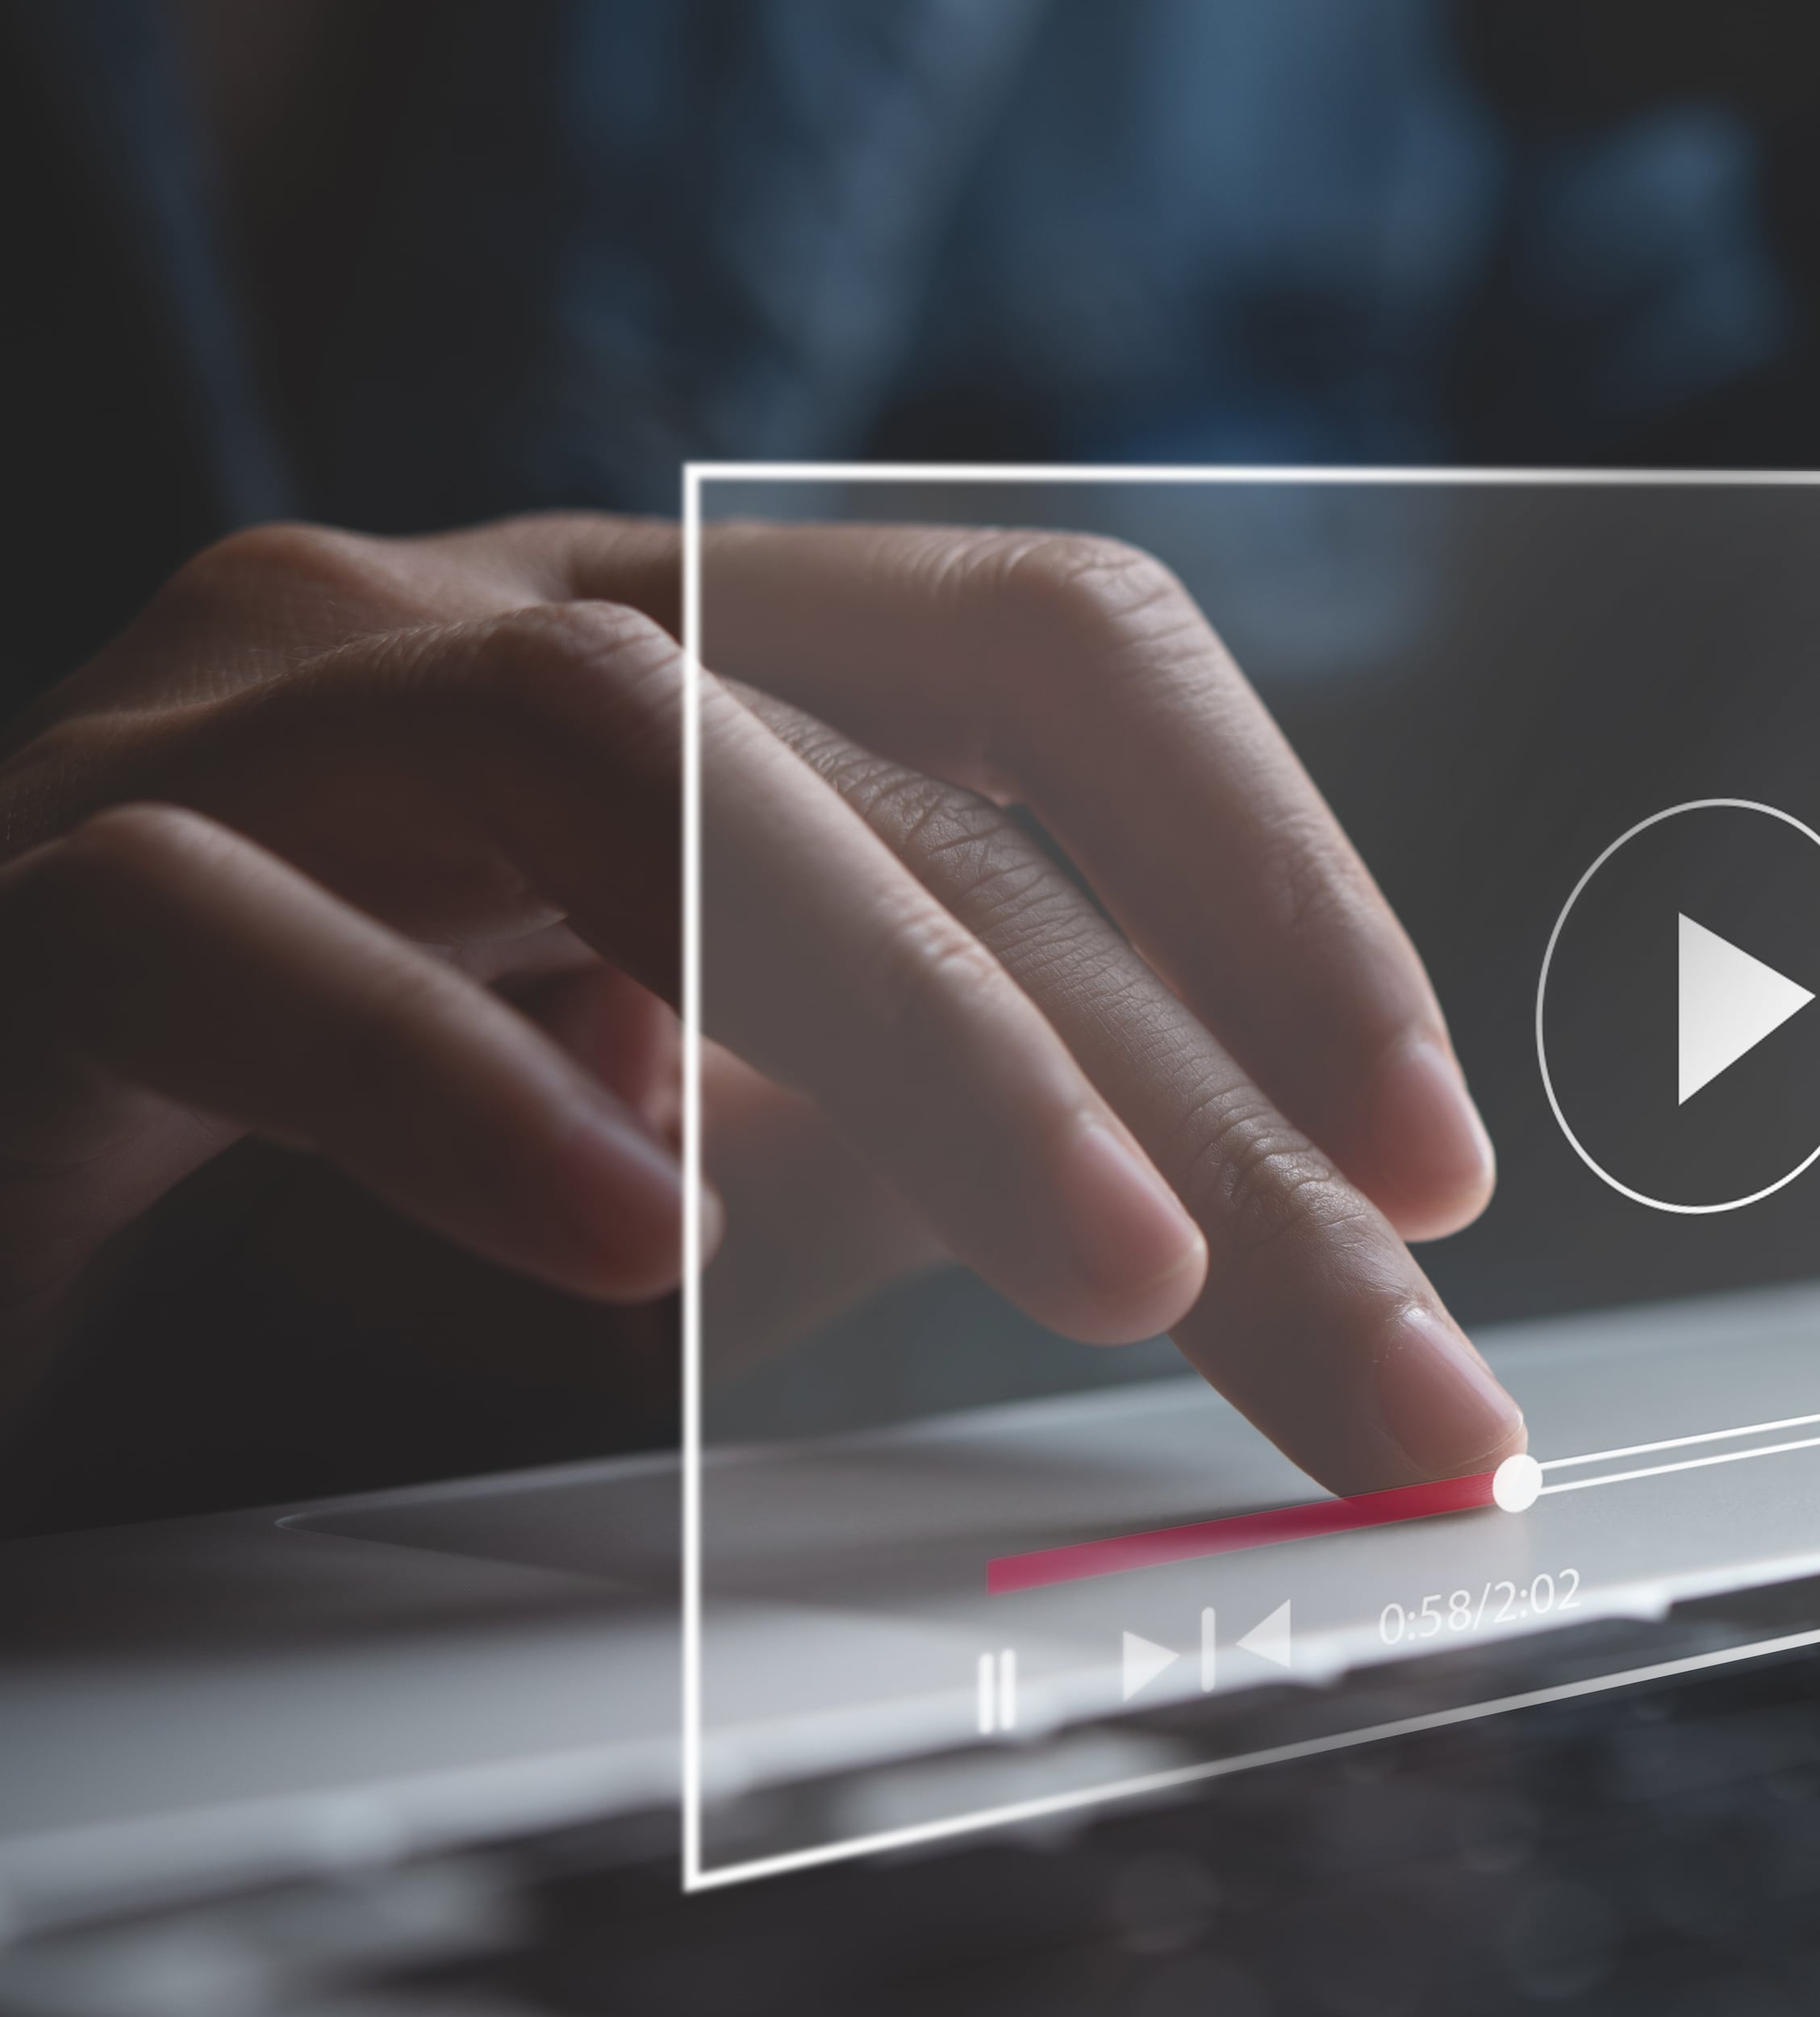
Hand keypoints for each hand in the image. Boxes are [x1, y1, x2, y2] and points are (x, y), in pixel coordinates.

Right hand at [0, 514, 1524, 1497]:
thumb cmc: (290, 1203)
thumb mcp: (684, 1163)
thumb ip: (916, 1143)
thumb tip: (1266, 1232)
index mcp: (653, 662)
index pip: (1038, 659)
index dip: (1275, 877)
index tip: (1444, 1163)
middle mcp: (450, 635)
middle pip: (906, 781)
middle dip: (1197, 1078)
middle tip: (1395, 1347)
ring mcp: (218, 737)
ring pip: (618, 756)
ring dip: (918, 1023)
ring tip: (1119, 1265)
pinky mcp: (8, 908)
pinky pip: (239, 933)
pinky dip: (461, 1084)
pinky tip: (627, 1250)